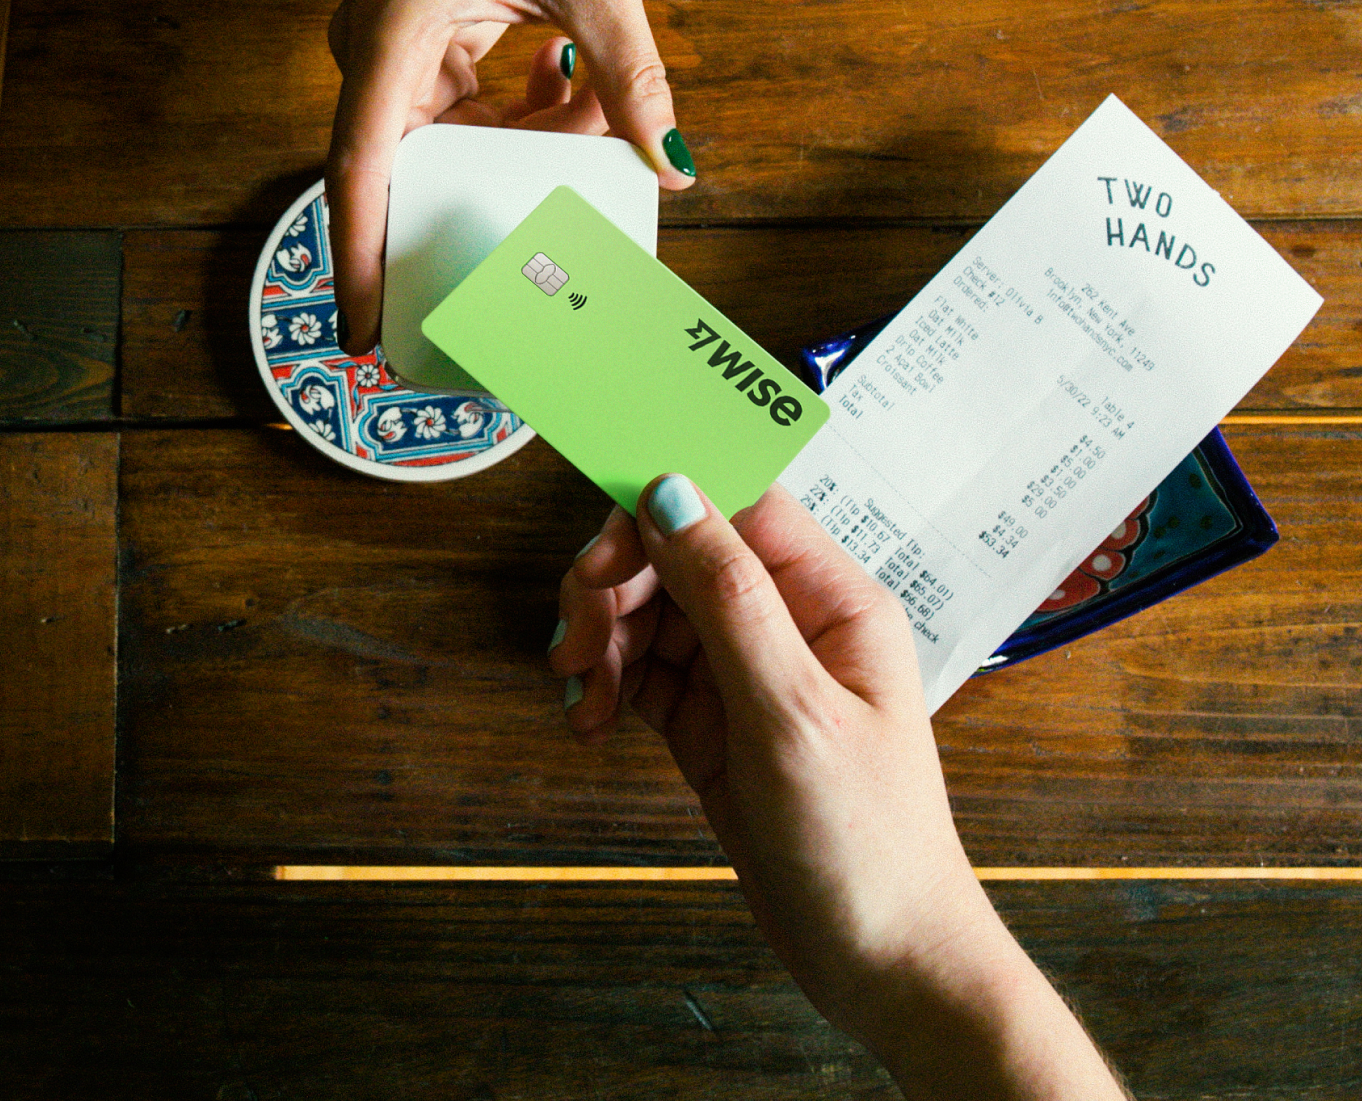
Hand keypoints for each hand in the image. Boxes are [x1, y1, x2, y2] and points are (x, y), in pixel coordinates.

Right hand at [324, 0, 694, 353]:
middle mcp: (378, 52)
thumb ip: (632, 76)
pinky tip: (572, 88)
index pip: (363, 171)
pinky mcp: (425, 47)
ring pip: (453, 144)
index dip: (360, 259)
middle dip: (474, 208)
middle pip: (412, 170)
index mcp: (393, 37)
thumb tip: (672, 164)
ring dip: (522, 149)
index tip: (360, 330)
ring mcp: (398, 52)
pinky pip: (471, 114)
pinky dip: (524, 118)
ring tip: (587, 112)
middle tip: (520, 261)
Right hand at [551, 478, 1127, 1099]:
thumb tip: (672, 494)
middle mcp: (790, 622)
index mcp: (831, 600)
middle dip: (617, 585)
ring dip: (603, 638)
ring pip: (652, 610)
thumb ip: (729, 598)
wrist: (882, 964)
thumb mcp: (792, 713)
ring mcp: (748, 672)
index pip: (737, 508)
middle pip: (680, 554)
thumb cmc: (867, 844)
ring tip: (582, 693)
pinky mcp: (714, 720)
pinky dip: (608, 684)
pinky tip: (590, 718)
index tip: (604, 557)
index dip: (661, 513)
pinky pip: (644, 671)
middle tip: (576, 640)